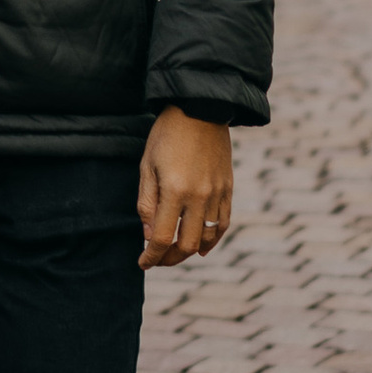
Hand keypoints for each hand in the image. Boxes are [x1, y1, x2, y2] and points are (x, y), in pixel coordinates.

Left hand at [138, 107, 233, 269]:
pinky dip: (213, 240)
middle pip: (187, 244)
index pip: (162, 238)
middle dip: (170, 259)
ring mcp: (217, 194)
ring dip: (190, 252)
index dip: (151, 256)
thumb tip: (148, 236)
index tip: (143, 263)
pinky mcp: (228, 189)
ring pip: (207, 238)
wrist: (201, 109)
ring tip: (175, 253)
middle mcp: (199, 197)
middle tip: (157, 259)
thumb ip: (147, 203)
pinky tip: (202, 247)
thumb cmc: (166, 135)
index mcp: (174, 190)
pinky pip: (223, 224)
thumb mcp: (147, 166)